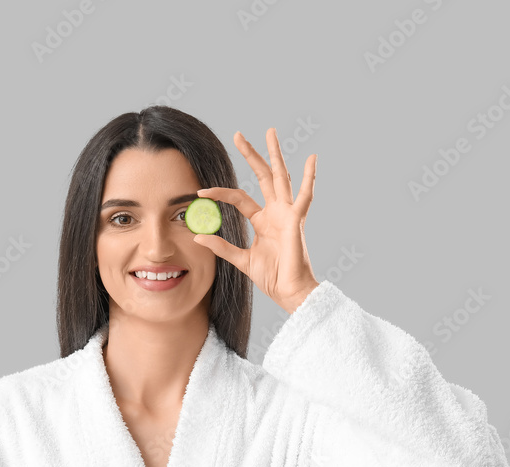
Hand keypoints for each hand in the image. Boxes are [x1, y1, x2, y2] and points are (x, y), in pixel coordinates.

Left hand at [194, 127, 320, 313]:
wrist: (290, 291)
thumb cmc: (272, 277)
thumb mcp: (240, 260)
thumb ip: (221, 247)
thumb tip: (197, 236)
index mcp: (263, 220)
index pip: (239, 198)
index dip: (220, 193)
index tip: (201, 190)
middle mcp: (276, 212)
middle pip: (263, 176)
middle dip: (252, 155)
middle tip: (239, 135)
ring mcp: (288, 213)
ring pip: (280, 177)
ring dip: (275, 155)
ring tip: (270, 133)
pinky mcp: (297, 220)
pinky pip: (305, 195)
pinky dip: (309, 177)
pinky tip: (311, 158)